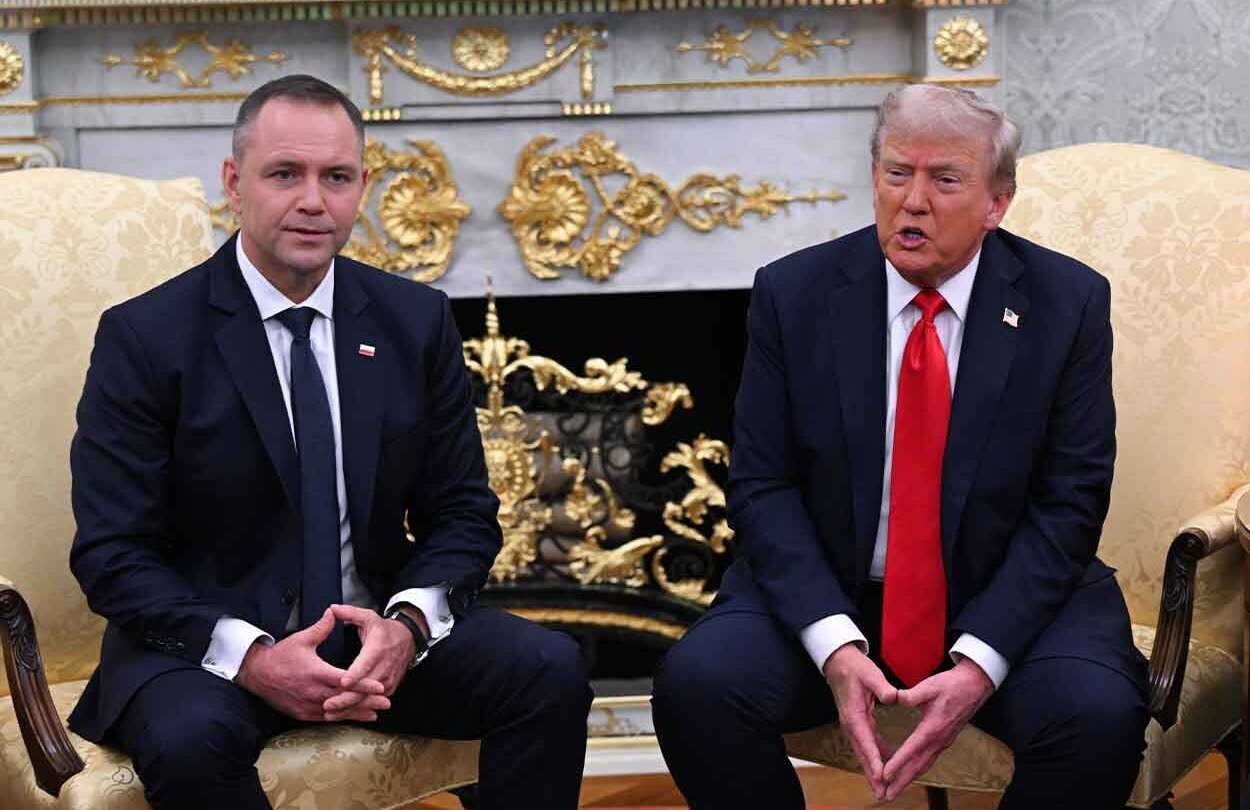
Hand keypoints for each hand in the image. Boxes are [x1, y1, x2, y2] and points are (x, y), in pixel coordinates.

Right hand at [235, 608, 389, 721]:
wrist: (256, 674)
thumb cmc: (280, 655)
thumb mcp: (301, 639)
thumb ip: (321, 628)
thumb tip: (333, 612)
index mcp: (316, 673)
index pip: (345, 681)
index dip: (364, 685)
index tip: (380, 687)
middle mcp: (313, 692)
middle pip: (345, 700)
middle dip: (367, 703)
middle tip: (387, 704)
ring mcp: (307, 705)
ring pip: (336, 712)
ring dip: (356, 713)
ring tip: (375, 713)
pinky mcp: (302, 713)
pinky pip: (324, 718)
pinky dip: (340, 718)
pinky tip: (352, 718)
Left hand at [325, 604, 425, 718]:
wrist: (408, 640)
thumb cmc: (384, 630)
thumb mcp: (369, 617)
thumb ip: (349, 613)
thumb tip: (331, 609)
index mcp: (378, 647)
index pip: (366, 663)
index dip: (355, 674)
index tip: (342, 681)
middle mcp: (385, 665)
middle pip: (365, 686)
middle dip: (346, 697)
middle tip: (327, 704)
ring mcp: (388, 679)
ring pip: (368, 698)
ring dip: (349, 707)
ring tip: (330, 714)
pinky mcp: (389, 688)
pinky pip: (373, 701)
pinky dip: (358, 709)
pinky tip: (342, 715)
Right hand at [823, 643, 897, 800]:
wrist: (839, 662)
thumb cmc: (855, 667)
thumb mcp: (870, 673)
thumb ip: (882, 686)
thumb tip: (894, 696)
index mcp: (854, 714)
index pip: (865, 740)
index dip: (874, 759)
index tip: (882, 775)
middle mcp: (851, 724)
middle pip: (862, 754)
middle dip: (872, 775)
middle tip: (883, 794)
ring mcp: (852, 725)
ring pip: (864, 753)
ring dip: (873, 771)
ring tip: (884, 790)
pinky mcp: (857, 723)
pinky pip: (867, 745)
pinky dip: (875, 758)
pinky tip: (886, 767)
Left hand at [881, 658, 993, 801]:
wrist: (974, 686)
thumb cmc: (951, 685)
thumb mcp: (930, 686)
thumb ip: (911, 694)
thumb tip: (895, 698)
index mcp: (933, 727)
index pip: (912, 749)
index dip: (897, 763)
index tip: (884, 774)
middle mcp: (939, 740)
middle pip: (918, 766)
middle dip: (901, 782)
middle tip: (886, 796)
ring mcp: (943, 742)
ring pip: (924, 766)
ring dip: (908, 780)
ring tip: (894, 791)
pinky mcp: (944, 741)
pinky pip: (928, 760)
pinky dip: (917, 771)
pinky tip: (908, 774)